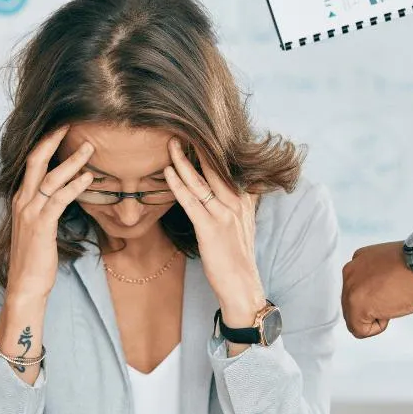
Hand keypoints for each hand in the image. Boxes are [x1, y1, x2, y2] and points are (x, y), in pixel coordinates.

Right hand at [5, 127, 94, 301]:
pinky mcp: (41, 225)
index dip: (46, 143)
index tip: (62, 128)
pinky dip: (75, 185)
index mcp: (21, 199)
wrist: (25, 285)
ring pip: (50, 177)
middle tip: (72, 123)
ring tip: (90, 147)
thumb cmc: (36, 257)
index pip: (32, 163)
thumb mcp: (39, 227)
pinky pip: (59, 199)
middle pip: (36, 160)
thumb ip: (48, 207)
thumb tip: (65, 194)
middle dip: (53, 140)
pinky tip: (89, 178)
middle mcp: (22, 201)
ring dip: (72, 161)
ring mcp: (30, 212)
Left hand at [164, 139, 264, 329]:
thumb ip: (241, 202)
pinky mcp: (211, 228)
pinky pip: (192, 201)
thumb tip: (238, 186)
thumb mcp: (243, 224)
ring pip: (201, 181)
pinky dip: (179, 184)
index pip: (227, 167)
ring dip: (183, 160)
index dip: (212, 149)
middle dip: (197, 147)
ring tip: (170, 143)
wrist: (242, 286)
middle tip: (180, 127)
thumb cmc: (237, 257)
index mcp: (244, 199)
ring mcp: (224, 215)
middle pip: (214, 168)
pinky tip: (168, 172)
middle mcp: (236, 203)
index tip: (197, 131)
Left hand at [341, 242, 412, 338]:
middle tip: (393, 297)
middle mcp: (350, 273)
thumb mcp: (390, 264)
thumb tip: (378, 291)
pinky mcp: (356, 306)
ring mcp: (351, 290)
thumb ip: (376, 276)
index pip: (356, 288)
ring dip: (375, 316)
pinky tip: (389, 311)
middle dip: (372, 307)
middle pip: (352, 303)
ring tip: (393, 301)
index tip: (390, 290)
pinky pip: (359, 330)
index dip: (375, 296)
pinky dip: (377, 328)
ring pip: (354, 317)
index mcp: (358, 261)